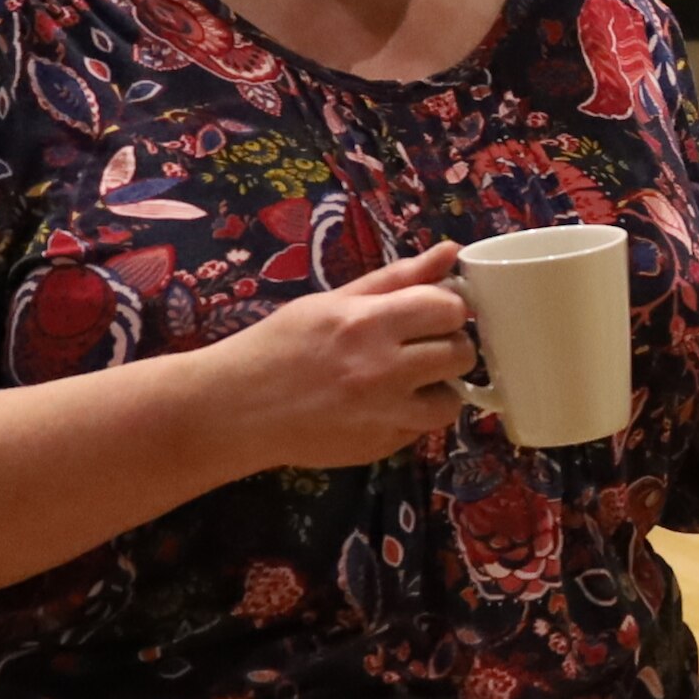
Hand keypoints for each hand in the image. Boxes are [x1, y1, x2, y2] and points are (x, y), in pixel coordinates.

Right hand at [207, 243, 475, 469]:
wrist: (237, 409)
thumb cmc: (281, 345)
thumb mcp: (333, 302)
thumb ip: (397, 278)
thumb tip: (449, 251)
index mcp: (368, 323)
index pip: (450, 308)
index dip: (448, 307)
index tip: (432, 313)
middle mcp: (382, 370)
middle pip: (461, 353)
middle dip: (449, 345)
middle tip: (421, 345)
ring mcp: (384, 414)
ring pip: (452, 399)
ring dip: (438, 387)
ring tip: (407, 381)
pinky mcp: (382, 447)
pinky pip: (423, 429)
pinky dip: (412, 416)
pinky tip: (382, 406)